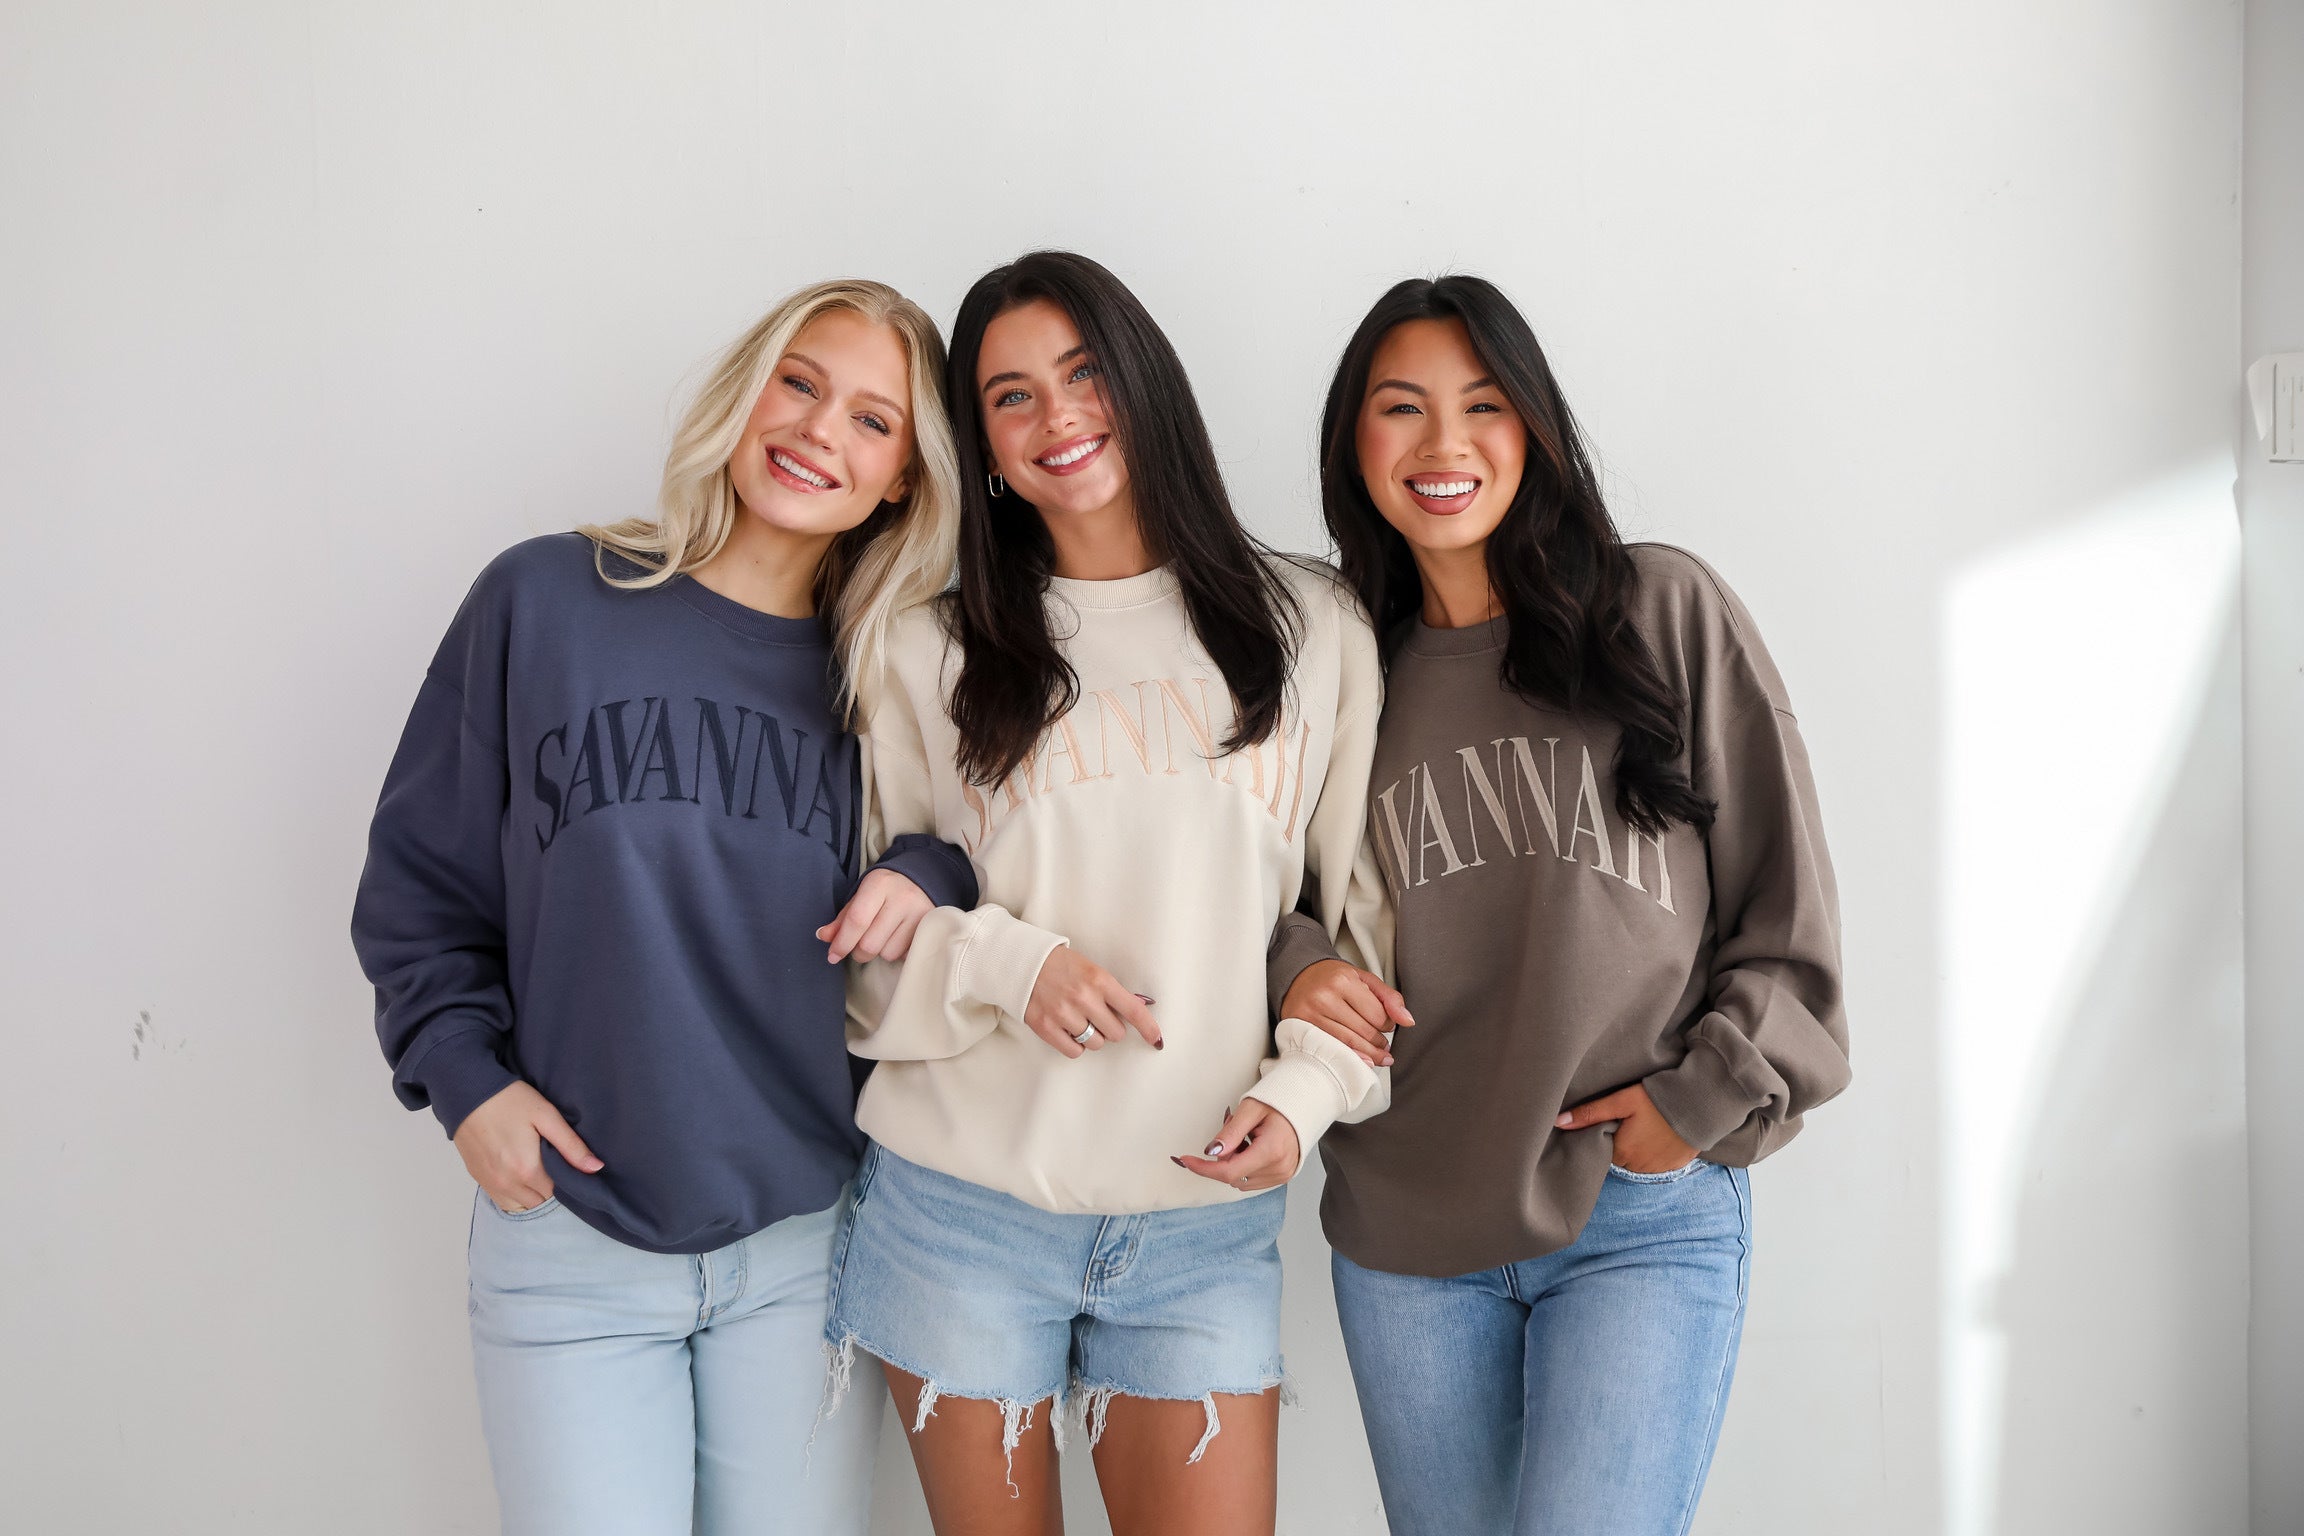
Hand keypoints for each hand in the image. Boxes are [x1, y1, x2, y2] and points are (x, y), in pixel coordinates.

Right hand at [453, 1080, 602, 1212]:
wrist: (467, 1093)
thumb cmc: (508, 1100)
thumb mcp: (546, 1115)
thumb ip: (571, 1145)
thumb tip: (596, 1168)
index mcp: (527, 1170)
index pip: (558, 1194)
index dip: (570, 1184)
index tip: (573, 1170)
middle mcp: (507, 1183)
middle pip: (540, 1202)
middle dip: (553, 1191)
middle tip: (559, 1170)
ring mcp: (491, 1184)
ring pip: (521, 1206)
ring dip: (534, 1196)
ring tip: (542, 1174)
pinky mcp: (479, 1179)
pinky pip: (502, 1201)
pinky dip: (516, 1196)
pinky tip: (523, 1178)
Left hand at [817, 868, 934, 962]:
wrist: (923, 878)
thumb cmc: (886, 889)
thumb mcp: (862, 896)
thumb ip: (843, 918)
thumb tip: (823, 937)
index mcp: (880, 884)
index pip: (857, 920)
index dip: (842, 943)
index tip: (832, 956)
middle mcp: (902, 898)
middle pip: (870, 944)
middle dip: (859, 951)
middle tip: (860, 945)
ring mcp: (920, 914)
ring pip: (888, 953)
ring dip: (880, 951)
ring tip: (885, 935)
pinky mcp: (931, 929)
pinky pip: (905, 955)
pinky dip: (897, 952)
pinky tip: (900, 937)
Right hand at [1023, 945, 1162, 1056]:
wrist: (1023, 962)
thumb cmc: (1061, 965)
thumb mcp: (1092, 969)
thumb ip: (1113, 991)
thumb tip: (1139, 1008)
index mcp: (1099, 980)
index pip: (1133, 1010)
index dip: (1148, 1028)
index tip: (1156, 1039)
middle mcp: (1083, 998)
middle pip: (1115, 1033)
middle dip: (1111, 1028)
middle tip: (1099, 1016)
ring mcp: (1063, 1014)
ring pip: (1096, 1043)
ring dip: (1093, 1036)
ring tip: (1080, 1019)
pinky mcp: (1046, 1027)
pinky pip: (1075, 1051)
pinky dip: (1076, 1045)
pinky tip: (1070, 1030)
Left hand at [1174, 1099, 1299, 1190]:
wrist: (1304, 1105)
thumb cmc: (1278, 1102)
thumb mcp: (1250, 1109)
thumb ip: (1230, 1132)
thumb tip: (1211, 1152)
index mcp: (1271, 1150)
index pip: (1229, 1171)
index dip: (1204, 1168)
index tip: (1185, 1160)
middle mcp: (1279, 1168)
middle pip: (1232, 1176)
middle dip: (1224, 1157)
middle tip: (1233, 1130)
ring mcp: (1282, 1175)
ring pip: (1240, 1180)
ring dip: (1234, 1163)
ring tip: (1248, 1138)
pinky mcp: (1283, 1177)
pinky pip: (1251, 1181)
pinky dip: (1245, 1167)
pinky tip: (1253, 1148)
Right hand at [1281, 959, 1412, 1065]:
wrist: (1297, 975)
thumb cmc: (1333, 978)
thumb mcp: (1364, 979)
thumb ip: (1389, 998)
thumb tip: (1408, 1020)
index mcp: (1344, 981)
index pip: (1378, 1016)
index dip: (1388, 1025)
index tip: (1387, 1026)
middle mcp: (1325, 997)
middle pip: (1364, 1032)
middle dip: (1379, 1043)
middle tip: (1384, 1045)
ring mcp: (1310, 1015)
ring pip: (1348, 1044)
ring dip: (1369, 1055)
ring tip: (1378, 1056)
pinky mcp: (1300, 1029)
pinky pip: (1330, 1050)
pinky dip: (1349, 1058)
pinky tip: (1360, 1060)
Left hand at [1554, 1083, 1697, 1173]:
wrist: (1700, 1104)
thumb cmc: (1658, 1099)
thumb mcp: (1621, 1101)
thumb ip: (1590, 1113)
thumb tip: (1558, 1122)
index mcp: (1622, 1153)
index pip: (1603, 1149)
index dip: (1605, 1134)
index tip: (1611, 1121)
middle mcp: (1639, 1167)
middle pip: (1620, 1156)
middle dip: (1622, 1141)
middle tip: (1631, 1120)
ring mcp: (1659, 1169)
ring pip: (1639, 1161)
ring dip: (1639, 1148)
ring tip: (1647, 1126)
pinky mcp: (1677, 1165)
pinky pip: (1658, 1163)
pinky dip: (1657, 1151)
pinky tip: (1661, 1134)